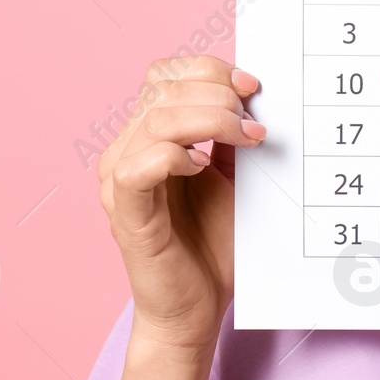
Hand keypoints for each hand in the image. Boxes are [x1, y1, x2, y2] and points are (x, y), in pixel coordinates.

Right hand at [97, 56, 264, 352]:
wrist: (197, 309)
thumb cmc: (213, 244)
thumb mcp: (234, 176)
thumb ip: (234, 136)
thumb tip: (257, 93)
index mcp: (149, 136)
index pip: (164, 75)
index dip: (208, 70)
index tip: (254, 86)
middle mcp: (127, 151)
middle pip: (163, 89)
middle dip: (218, 93)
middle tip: (255, 121)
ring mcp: (122, 182)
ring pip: (156, 120)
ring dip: (210, 120)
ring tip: (246, 139)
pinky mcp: (127, 214)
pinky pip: (138, 167)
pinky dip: (174, 156)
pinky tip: (202, 167)